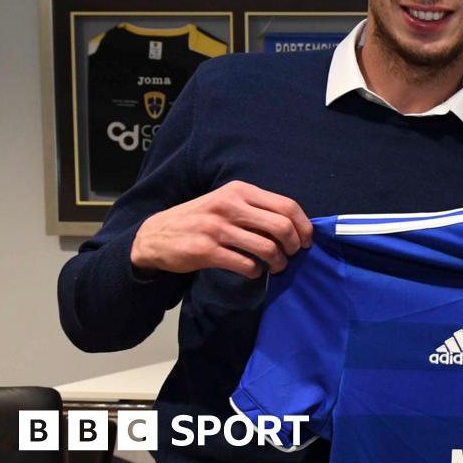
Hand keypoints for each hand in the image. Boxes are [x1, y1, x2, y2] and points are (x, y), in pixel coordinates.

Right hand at [130, 181, 312, 278]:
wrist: (156, 235)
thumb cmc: (201, 219)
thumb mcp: (227, 203)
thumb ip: (256, 209)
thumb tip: (294, 227)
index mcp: (239, 190)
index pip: (287, 205)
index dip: (304, 226)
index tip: (307, 241)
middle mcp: (229, 206)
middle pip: (281, 227)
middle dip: (294, 246)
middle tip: (292, 255)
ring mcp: (217, 228)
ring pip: (267, 248)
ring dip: (278, 262)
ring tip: (276, 266)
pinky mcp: (206, 251)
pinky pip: (246, 265)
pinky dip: (257, 272)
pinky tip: (254, 271)